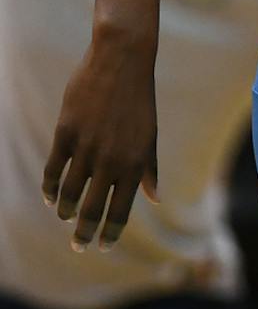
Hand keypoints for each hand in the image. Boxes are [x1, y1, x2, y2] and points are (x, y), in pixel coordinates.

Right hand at [43, 36, 158, 250]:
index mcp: (135, 162)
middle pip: (93, 208)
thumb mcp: (150, 135)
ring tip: (66, 218)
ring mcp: (86, 148)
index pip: (120, 209)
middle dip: (85, 232)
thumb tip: (155, 199)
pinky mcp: (65, 134)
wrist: (122, 61)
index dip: (110, 232)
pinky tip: (52, 197)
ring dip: (67, 211)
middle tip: (79, 246)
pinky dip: (51, 188)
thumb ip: (149, 169)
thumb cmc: (139, 100)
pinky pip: (54, 170)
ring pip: (70, 193)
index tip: (103, 246)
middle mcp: (110, 160)